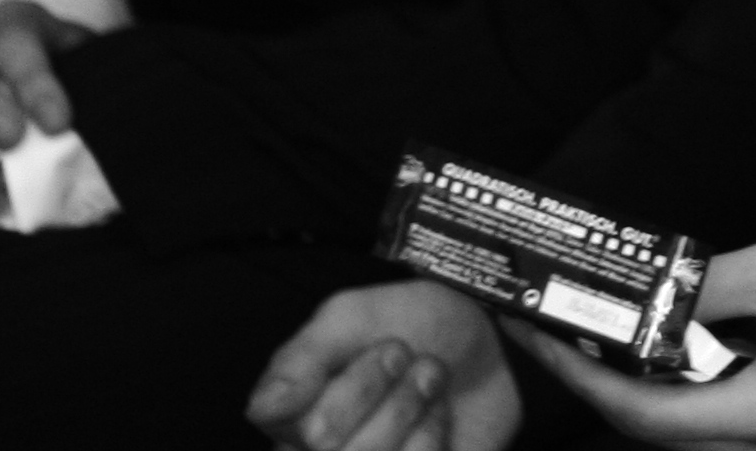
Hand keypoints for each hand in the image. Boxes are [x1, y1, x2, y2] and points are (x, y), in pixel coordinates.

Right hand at [248, 279, 519, 450]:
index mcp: (296, 414)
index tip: (389, 347)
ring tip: (431, 384)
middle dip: (388, 395)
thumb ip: (302, 356)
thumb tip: (264, 407)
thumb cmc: (419, 328)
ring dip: (414, 413)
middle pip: (329, 447)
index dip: (349, 388)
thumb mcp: (356, 316)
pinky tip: (439, 417)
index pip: (288, 422)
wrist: (491, 347)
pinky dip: (433, 440)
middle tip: (413, 361)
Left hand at [505, 228, 755, 449]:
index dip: (586, 379)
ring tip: (597, 338)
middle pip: (660, 437)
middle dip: (601, 386)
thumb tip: (645, 302)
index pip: (648, 417)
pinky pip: (719, 431)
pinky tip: (663, 354)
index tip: (543, 338)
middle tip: (554, 332)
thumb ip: (709, 289)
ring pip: (687, 438)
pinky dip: (681, 397)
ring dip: (640, 392)